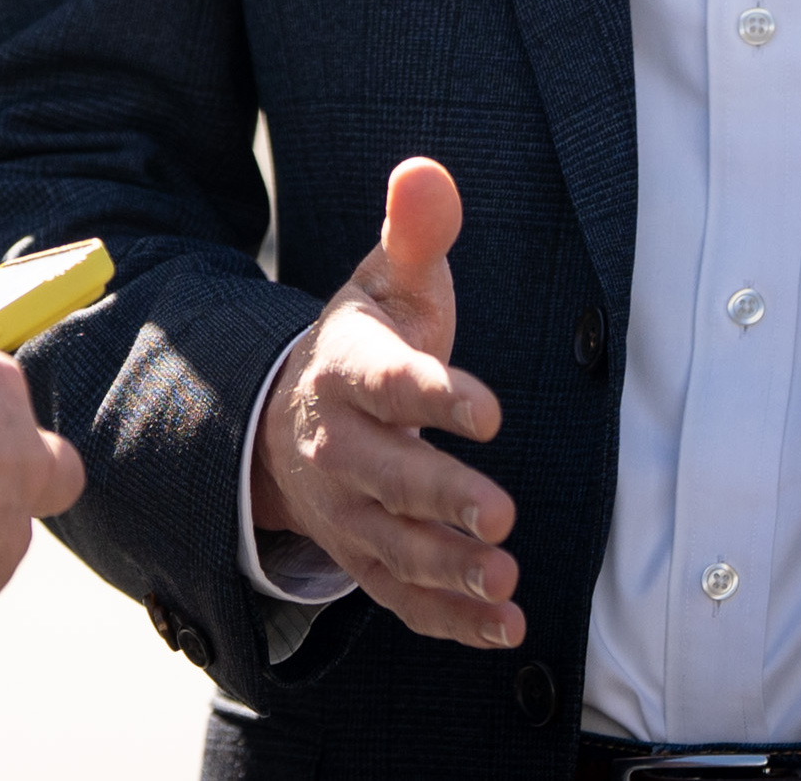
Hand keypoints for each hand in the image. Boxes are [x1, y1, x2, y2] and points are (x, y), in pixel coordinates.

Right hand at [246, 157, 519, 648]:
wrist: (294, 414)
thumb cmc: (366, 340)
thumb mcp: (386, 283)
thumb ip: (414, 235)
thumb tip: (427, 172)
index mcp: (347, 371)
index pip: (388, 384)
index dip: (435, 395)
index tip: (489, 408)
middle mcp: (339, 447)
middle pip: (386, 476)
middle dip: (441, 497)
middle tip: (500, 513)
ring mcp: (347, 511)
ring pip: (393, 547)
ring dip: (448, 569)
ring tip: (506, 580)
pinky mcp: (365, 557)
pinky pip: (402, 597)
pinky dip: (449, 620)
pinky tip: (504, 628)